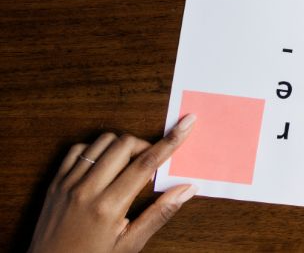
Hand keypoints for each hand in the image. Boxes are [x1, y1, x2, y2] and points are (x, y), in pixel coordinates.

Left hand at [30, 115, 197, 252]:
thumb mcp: (129, 244)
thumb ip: (159, 214)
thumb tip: (187, 189)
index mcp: (109, 206)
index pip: (146, 163)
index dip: (171, 141)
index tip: (187, 123)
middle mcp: (87, 189)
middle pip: (124, 144)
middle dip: (144, 145)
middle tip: (149, 163)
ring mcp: (68, 184)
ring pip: (102, 142)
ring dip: (121, 146)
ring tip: (126, 164)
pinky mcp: (55, 182)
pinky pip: (78, 149)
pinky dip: (95, 150)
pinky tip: (103, 165)